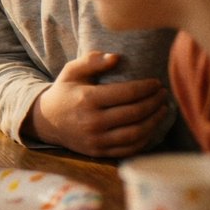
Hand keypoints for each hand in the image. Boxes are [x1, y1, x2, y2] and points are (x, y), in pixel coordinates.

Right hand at [28, 51, 170, 156]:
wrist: (46, 121)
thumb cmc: (65, 92)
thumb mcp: (72, 71)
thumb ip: (92, 61)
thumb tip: (116, 58)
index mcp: (87, 99)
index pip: (127, 93)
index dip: (147, 87)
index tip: (156, 82)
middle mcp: (93, 121)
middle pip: (135, 112)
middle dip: (154, 102)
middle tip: (163, 94)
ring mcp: (97, 139)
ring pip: (136, 133)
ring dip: (155, 121)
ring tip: (163, 109)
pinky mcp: (100, 152)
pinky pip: (130, 148)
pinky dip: (146, 138)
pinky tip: (152, 126)